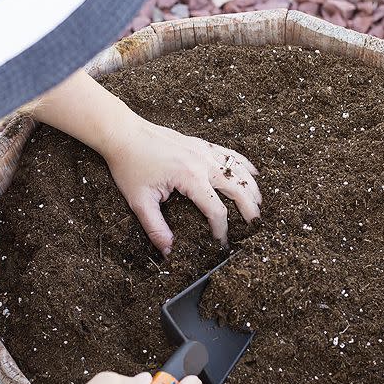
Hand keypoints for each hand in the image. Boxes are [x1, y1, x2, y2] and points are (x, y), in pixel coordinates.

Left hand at [29, 70, 260, 254]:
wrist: (124, 133)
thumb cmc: (130, 165)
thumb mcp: (139, 201)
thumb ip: (155, 228)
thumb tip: (168, 250)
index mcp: (190, 178)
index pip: (216, 210)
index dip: (221, 229)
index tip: (220, 242)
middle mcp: (203, 163)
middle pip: (237, 189)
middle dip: (248, 209)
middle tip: (255, 225)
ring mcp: (204, 151)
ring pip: (238, 170)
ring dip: (251, 188)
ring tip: (259, 204)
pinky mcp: (201, 144)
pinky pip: (230, 154)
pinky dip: (244, 165)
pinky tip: (253, 174)